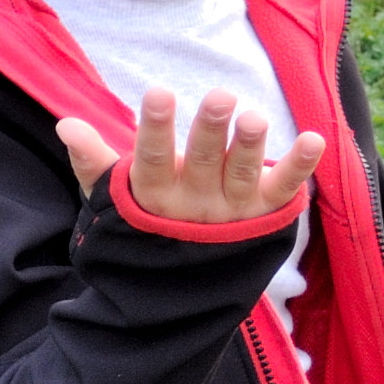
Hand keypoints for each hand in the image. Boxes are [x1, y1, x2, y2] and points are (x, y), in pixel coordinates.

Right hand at [56, 87, 324, 227]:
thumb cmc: (146, 225)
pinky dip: (300, 167)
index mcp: (156, 197)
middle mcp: (196, 205)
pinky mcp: (264, 215)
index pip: (152, 160)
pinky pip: (284, 191)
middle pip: (204, 163)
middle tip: (220, 95)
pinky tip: (316, 139)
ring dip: (251, 146)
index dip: (155, 129)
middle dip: (211, 130)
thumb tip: (66, 124)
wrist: (182, 291)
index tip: (158, 92)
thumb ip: (94, 161)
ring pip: (243, 176)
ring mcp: (233, 211)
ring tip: (256, 117)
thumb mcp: (113, 201)